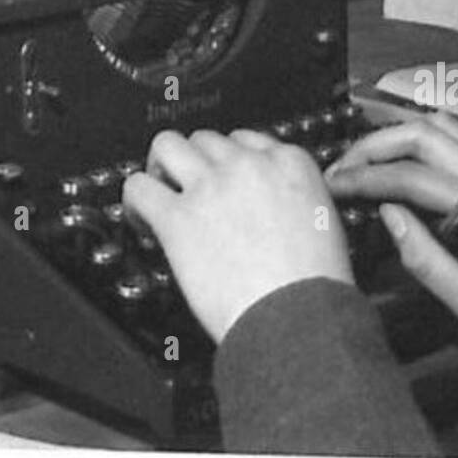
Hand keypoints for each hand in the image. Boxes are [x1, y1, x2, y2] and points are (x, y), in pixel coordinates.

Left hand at [122, 129, 353, 344]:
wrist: (299, 318)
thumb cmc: (314, 288)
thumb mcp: (324, 223)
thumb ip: (293, 199)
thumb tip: (269, 205)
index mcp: (289, 163)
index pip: (246, 139)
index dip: (228, 162)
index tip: (222, 180)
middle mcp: (248, 165)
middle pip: (205, 139)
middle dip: (195, 163)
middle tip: (190, 192)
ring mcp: (210, 187)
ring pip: (167, 145)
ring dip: (161, 168)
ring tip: (161, 195)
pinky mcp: (178, 218)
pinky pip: (138, 186)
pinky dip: (133, 200)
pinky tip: (141, 219)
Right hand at [325, 117, 457, 327]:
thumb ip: (425, 260)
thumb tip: (386, 212)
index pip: (409, 176)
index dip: (364, 177)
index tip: (329, 184)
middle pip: (419, 135)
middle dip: (371, 146)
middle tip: (338, 168)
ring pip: (438, 124)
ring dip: (393, 132)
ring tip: (360, 153)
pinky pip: (455, 132)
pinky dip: (420, 130)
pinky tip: (397, 145)